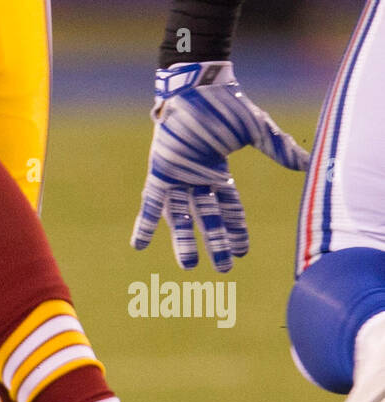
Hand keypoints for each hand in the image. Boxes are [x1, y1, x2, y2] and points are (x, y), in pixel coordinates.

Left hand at [131, 61, 307, 271]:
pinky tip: (139, 245)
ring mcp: (177, 178)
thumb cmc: (225, 103)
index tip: (242, 252)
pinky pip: (152, 203)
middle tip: (223, 269)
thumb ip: (277, 148)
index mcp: (218, 173)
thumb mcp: (256, 129)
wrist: (195, 86)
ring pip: (181, 218)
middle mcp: (197, 180)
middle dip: (216, 244)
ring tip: (188, 266)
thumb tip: (307, 164)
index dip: (236, 230)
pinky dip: (146, 224)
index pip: (230, 209)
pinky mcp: (159, 172)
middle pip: (208, 219)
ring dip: (184, 241)